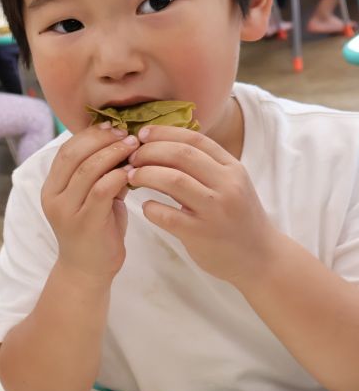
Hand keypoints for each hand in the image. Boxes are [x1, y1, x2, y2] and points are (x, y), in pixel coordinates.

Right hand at [42, 122, 137, 282]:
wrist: (87, 271)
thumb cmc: (94, 231)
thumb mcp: (90, 198)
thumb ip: (97, 174)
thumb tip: (119, 141)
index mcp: (51, 187)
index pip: (66, 150)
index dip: (89, 135)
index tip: (113, 126)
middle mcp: (53, 196)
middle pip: (74, 154)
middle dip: (102, 139)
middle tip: (126, 134)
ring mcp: (66, 210)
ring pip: (88, 169)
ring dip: (113, 153)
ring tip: (134, 147)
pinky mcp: (84, 222)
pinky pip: (101, 190)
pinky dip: (118, 176)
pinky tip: (132, 172)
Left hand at [126, 125, 278, 283]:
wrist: (260, 257)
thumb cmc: (237, 217)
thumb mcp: (230, 184)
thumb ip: (206, 165)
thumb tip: (164, 143)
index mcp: (233, 168)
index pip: (195, 139)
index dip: (164, 133)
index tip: (142, 134)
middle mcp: (227, 185)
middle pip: (181, 155)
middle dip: (149, 151)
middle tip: (132, 158)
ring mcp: (214, 210)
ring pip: (172, 180)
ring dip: (145, 174)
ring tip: (131, 177)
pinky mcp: (201, 233)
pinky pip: (166, 215)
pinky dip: (150, 207)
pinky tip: (146, 207)